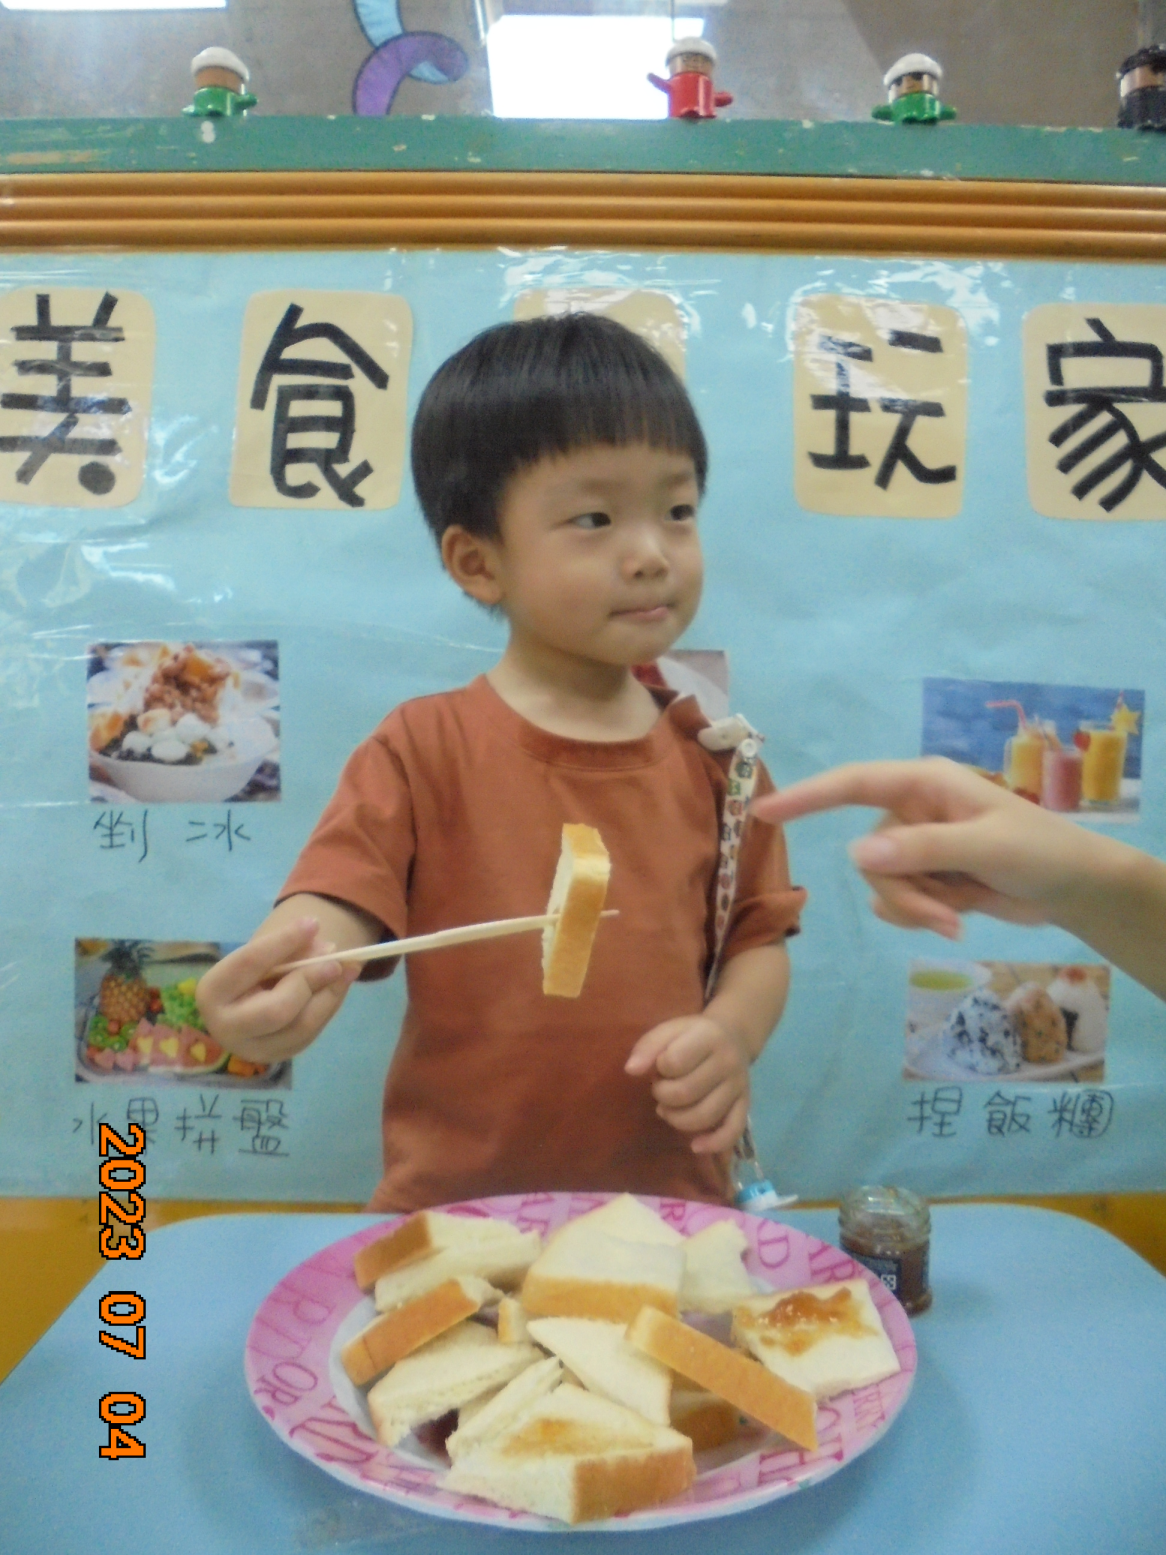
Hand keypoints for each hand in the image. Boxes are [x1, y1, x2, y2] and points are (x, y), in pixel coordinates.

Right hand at [195, 916, 360, 1062]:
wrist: (241, 1010)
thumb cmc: (249, 974)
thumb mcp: (261, 957)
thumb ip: (289, 950)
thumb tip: (328, 949)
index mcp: (212, 992)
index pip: (250, 964)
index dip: (284, 942)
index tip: (313, 923)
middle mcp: (227, 1027)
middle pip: (277, 1009)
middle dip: (310, 980)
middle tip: (335, 959)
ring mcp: (255, 1048)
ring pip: (301, 1025)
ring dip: (330, 994)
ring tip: (348, 967)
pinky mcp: (279, 1055)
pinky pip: (312, 1032)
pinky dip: (331, 1004)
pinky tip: (342, 983)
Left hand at [625, 1014, 750, 1153]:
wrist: (733, 1036)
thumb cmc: (693, 1035)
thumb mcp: (669, 1030)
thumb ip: (648, 1047)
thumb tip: (631, 1070)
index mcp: (708, 1037)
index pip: (674, 1062)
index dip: (659, 1067)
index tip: (661, 1065)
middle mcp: (728, 1062)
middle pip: (686, 1092)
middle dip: (663, 1095)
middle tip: (660, 1088)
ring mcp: (738, 1086)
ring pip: (704, 1116)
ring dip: (677, 1119)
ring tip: (669, 1109)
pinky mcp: (745, 1106)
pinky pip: (732, 1131)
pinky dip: (713, 1144)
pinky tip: (695, 1146)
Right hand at [751, 757, 1091, 937]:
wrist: (1075, 888)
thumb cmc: (1040, 851)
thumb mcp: (985, 846)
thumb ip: (922, 849)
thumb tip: (858, 853)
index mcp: (924, 783)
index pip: (852, 784)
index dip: (807, 797)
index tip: (763, 812)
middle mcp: (914, 810)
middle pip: (870, 855)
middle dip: (903, 892)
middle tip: (945, 915)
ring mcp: (919, 845)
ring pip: (882, 883)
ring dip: (916, 909)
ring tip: (958, 919)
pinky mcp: (927, 877)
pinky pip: (895, 901)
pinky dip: (920, 916)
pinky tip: (955, 918)